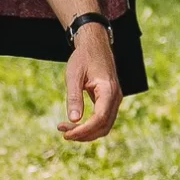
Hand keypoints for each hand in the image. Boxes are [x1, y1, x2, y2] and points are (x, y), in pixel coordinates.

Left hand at [59, 22, 121, 141]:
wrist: (95, 45)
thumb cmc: (83, 58)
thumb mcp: (74, 76)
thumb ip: (74, 97)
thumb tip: (73, 119)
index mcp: (108, 90)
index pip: (100, 118)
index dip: (84, 130)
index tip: (66, 134)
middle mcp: (116, 97)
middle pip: (104, 126)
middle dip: (84, 134)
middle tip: (63, 132)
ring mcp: (115, 100)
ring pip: (105, 126)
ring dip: (87, 132)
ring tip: (66, 129)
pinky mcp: (110, 101)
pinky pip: (103, 120)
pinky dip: (90, 126)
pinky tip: (75, 124)